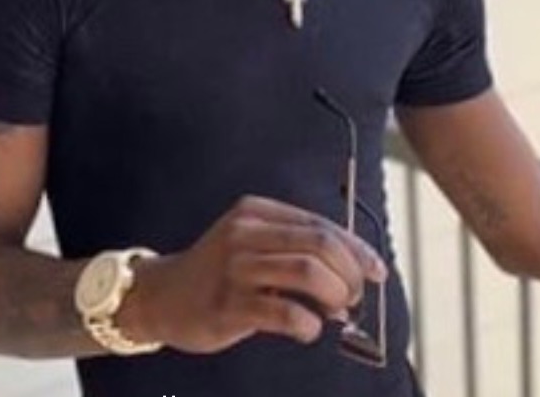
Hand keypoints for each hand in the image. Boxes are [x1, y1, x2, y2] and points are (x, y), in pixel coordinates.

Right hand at [118, 195, 386, 353]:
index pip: (319, 223)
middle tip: (355, 296)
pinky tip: (308, 328)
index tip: (377, 271)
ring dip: (335, 295)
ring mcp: (235, 267)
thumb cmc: (219, 271)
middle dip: (349, 272)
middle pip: (318, 243)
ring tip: (337, 311)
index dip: (356, 249)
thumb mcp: (251, 242)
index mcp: (256, 211)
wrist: (163, 295)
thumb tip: (351, 271)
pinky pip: (284, 312)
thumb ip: (293, 248)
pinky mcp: (229, 305)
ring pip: (306, 272)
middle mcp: (245, 232)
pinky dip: (308, 323)